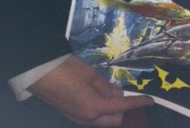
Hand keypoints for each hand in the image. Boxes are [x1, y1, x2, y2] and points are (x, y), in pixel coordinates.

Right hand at [28, 55, 152, 125]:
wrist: (39, 73)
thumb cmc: (65, 70)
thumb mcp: (90, 74)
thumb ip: (106, 86)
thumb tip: (120, 94)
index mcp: (93, 107)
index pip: (122, 107)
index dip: (138, 103)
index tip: (151, 100)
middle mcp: (86, 119)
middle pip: (114, 120)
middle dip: (124, 110)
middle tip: (129, 94)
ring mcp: (77, 119)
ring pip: (102, 120)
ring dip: (112, 110)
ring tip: (112, 92)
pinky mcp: (71, 115)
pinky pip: (92, 116)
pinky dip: (101, 108)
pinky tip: (100, 94)